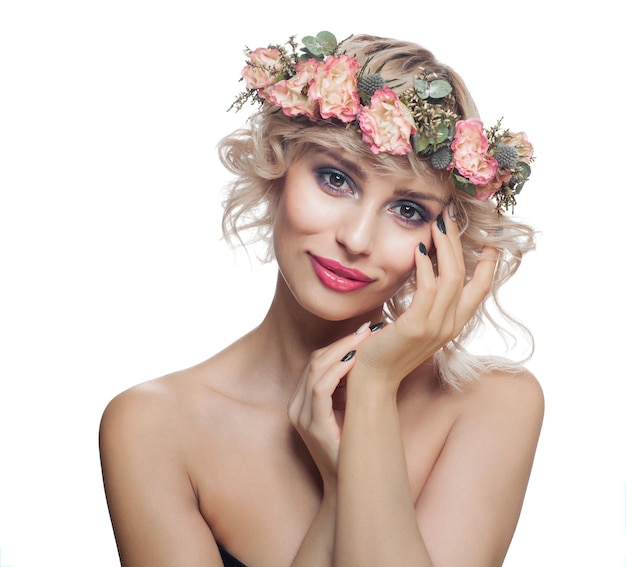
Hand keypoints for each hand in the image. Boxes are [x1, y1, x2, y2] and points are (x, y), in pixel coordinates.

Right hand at [287, 324, 371, 481]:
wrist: (351, 485)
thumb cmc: (354, 447)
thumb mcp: (348, 410)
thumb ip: (347, 387)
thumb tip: (364, 357)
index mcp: (303, 401)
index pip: (316, 361)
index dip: (339, 344)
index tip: (364, 333)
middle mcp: (297, 406)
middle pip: (315, 361)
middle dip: (342, 342)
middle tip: (367, 330)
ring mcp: (301, 416)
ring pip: (315, 370)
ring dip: (342, 351)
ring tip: (365, 340)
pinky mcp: (312, 426)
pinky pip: (320, 389)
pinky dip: (338, 371)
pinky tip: (356, 361)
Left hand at [350, 207, 498, 391]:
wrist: (373, 380)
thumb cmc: (389, 348)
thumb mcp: (415, 323)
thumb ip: (425, 300)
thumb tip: (425, 268)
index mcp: (454, 323)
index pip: (481, 288)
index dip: (489, 262)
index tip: (488, 236)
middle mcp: (450, 325)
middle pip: (466, 274)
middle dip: (458, 242)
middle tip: (449, 216)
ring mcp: (435, 327)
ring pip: (451, 277)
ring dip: (444, 246)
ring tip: (436, 223)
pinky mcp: (416, 327)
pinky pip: (428, 290)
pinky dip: (426, 266)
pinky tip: (419, 248)